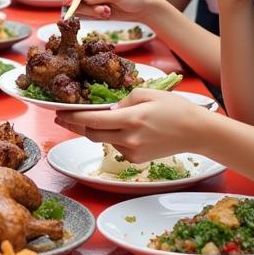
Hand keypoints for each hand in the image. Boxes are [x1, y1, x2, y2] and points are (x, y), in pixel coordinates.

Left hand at [54, 89, 206, 161]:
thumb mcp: (147, 94)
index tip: (58, 113)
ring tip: (88, 120)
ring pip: (103, 141)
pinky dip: (112, 138)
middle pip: (91, 135)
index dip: (72, 117)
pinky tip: (118, 129)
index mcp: (131, 119)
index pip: (92, 120)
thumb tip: (108, 110)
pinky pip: (116, 147)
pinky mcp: (137, 160)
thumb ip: (122, 101)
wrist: (196, 132)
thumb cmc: (174, 108)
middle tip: (62, 117)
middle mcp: (129, 139)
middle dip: (75, 127)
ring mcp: (133, 152)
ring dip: (94, 131)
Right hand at [61, 0, 154, 20]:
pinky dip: (96, 17)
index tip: (67, 3)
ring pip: (80, 9)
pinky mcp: (94, 10)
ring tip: (107, 11)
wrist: (142, 8)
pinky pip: (87, 16)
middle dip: (87, 7)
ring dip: (93, 13)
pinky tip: (107, 14)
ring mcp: (91, 0)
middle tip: (102, 10)